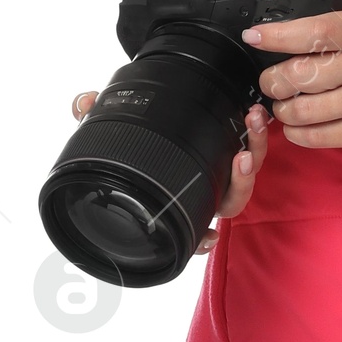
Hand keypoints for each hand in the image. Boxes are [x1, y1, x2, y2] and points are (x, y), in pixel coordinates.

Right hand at [69, 90, 269, 252]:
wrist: (162, 114)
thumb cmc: (143, 135)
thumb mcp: (115, 130)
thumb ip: (96, 119)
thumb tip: (85, 102)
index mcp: (183, 198)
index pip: (195, 227)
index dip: (203, 239)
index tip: (210, 237)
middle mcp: (207, 189)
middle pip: (234, 198)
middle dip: (242, 180)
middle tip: (241, 157)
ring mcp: (227, 169)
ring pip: (251, 167)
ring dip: (255, 146)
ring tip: (252, 121)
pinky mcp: (239, 144)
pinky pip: (255, 145)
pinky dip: (257, 133)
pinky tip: (255, 118)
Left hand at [241, 0, 341, 150]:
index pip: (314, 30)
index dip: (276, 35)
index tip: (254, 36)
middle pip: (301, 74)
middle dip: (273, 79)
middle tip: (270, 79)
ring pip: (305, 109)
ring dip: (282, 109)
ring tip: (282, 103)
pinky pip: (321, 137)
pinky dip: (298, 133)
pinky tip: (296, 125)